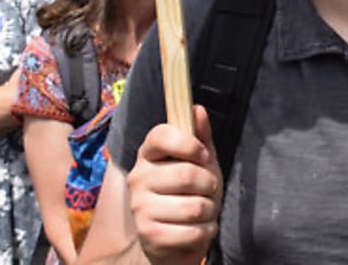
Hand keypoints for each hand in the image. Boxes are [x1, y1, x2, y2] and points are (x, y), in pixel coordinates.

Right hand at [129, 105, 223, 264]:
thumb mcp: (199, 162)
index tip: (203, 155)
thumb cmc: (187, 194)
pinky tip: (197, 229)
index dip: (189, 144)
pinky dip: (205, 232)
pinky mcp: (149, 235)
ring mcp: (140, 207)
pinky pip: (193, 231)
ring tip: (202, 212)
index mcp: (148, 154)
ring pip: (194, 206)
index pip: (161, 135)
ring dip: (209, 211)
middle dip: (209, 185)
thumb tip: (197, 109)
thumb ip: (200, 137)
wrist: (169, 238)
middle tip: (207, 190)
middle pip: (187, 174)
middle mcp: (138, 178)